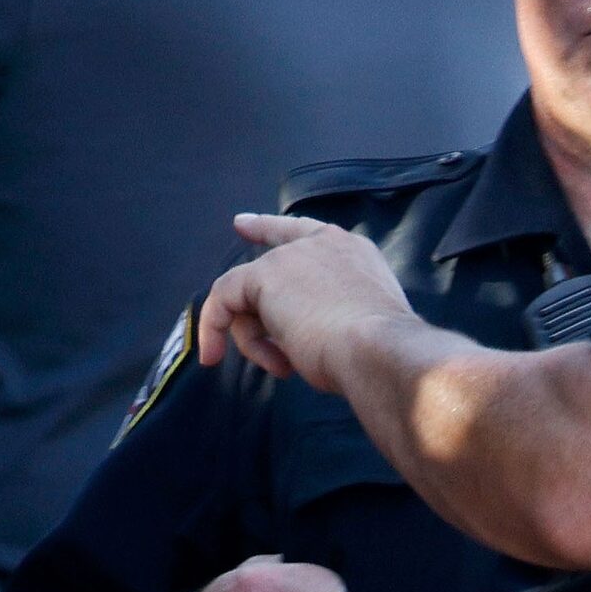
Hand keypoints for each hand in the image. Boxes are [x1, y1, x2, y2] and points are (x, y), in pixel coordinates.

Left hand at [197, 214, 415, 386]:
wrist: (377, 350)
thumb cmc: (379, 350)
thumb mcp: (359, 324)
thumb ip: (330, 314)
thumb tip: (299, 335)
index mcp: (351, 253)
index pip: (303, 233)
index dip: (270, 229)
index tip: (242, 225)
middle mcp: (320, 244)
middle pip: (270, 277)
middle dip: (266, 325)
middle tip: (279, 361)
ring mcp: (290, 257)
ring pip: (249, 296)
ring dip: (257, 340)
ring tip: (283, 366)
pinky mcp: (264, 276)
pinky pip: (222, 299)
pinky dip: (213, 328)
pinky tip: (211, 354)